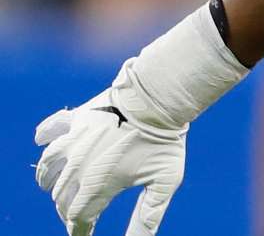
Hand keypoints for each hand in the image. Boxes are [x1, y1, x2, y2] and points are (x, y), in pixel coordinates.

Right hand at [33, 3, 247, 234]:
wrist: (158, 99)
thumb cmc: (164, 141)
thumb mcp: (163, 183)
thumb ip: (148, 217)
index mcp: (97, 185)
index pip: (78, 218)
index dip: (80, 231)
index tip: (83, 235)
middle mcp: (78, 166)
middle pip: (62, 197)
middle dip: (69, 210)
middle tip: (79, 216)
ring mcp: (74, 140)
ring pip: (48, 167)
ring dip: (49, 180)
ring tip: (53, 186)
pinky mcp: (77, 118)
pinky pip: (51, 128)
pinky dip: (44, 135)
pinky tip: (40, 139)